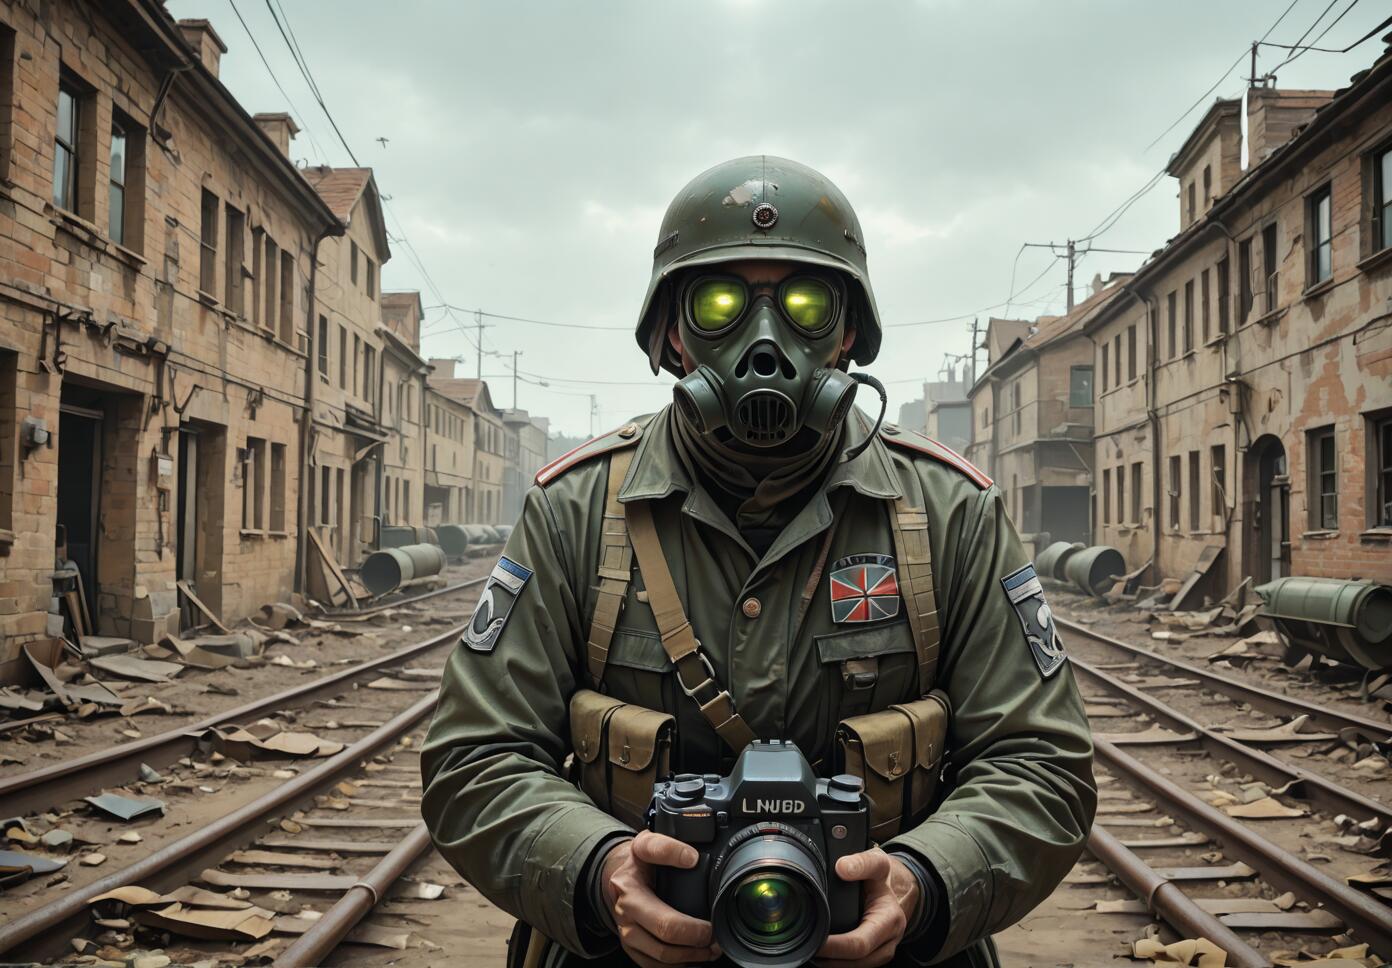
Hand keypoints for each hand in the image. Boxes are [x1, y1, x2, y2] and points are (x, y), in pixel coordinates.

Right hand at [601, 830, 720, 966]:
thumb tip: (691, 858)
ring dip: (691, 955)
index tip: (703, 885)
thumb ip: (666, 847)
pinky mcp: (631, 949)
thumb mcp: (646, 844)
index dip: (686, 903)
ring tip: (711, 948)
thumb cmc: (636, 863)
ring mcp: (626, 933)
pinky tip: (693, 956)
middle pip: (665, 933)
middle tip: (716, 933)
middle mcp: (625, 912)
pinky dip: (678, 965)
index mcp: (628, 888)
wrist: (616, 879)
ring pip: (661, 955)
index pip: (657, 894)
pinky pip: (654, 966)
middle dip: (697, 937)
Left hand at [815, 848, 919, 966]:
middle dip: (829, 959)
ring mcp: (882, 951)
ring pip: (856, 966)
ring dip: (832, 963)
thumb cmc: (883, 878)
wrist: (894, 889)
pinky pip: (856, 964)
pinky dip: (838, 962)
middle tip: (806, 948)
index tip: (816, 942)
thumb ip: (862, 863)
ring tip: (811, 952)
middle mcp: (889, 940)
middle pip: (856, 961)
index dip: (836, 947)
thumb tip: (842, 868)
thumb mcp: (877, 862)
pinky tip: (822, 955)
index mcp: (890, 920)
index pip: (860, 943)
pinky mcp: (874, 955)